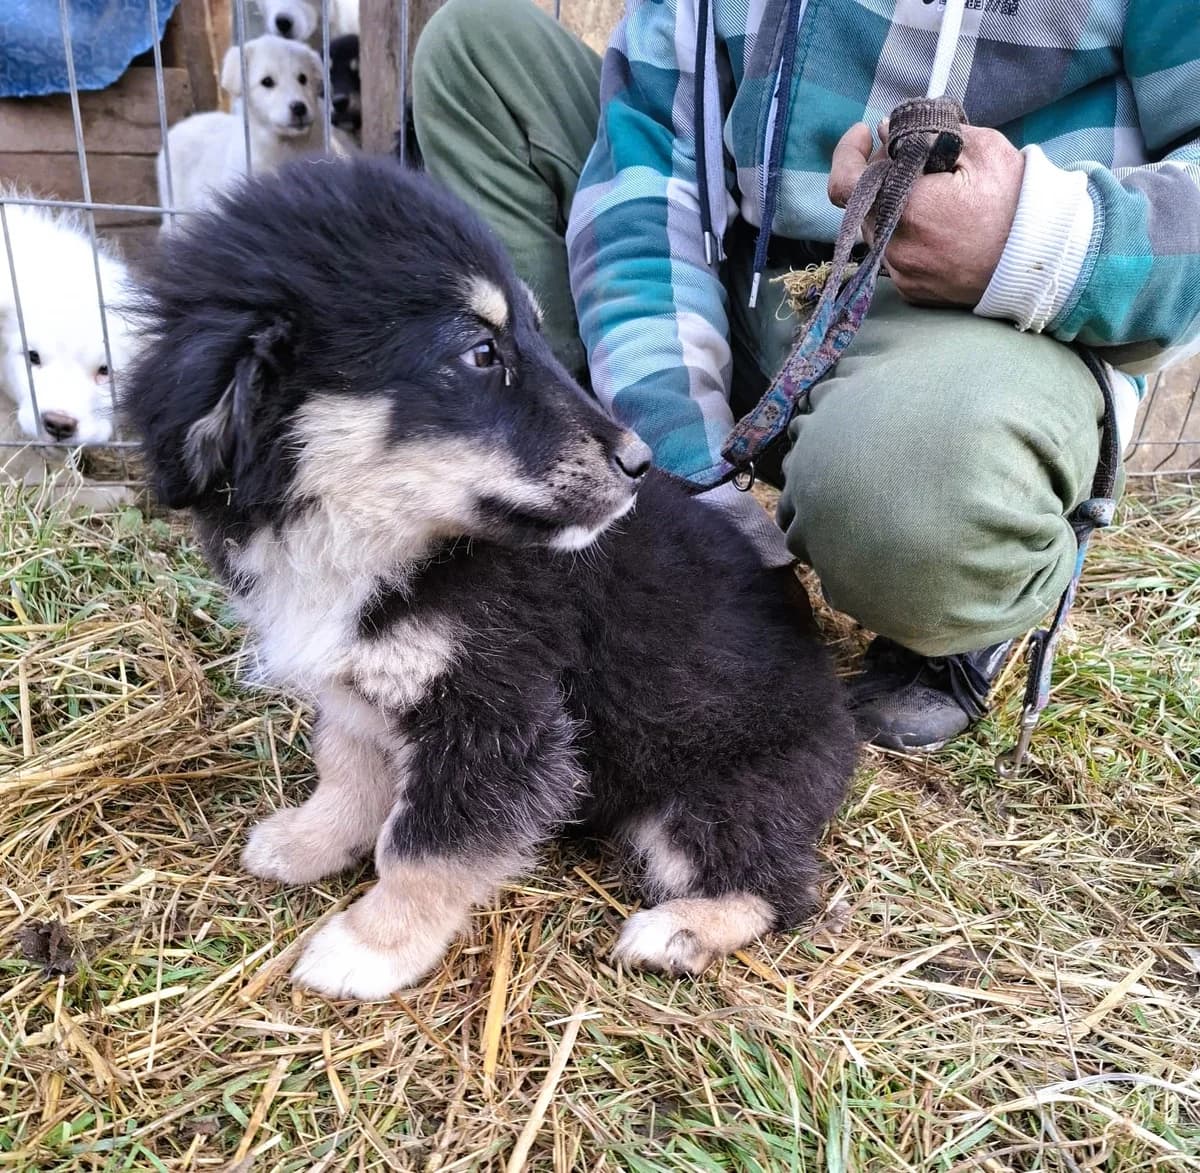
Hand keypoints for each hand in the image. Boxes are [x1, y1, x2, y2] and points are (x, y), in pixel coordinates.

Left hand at [828, 121, 1024, 305]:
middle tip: (912, 155)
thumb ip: (927, 133)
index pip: (846, 184)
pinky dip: (906, 232)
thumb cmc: (1014, 200)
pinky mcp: (911, 290)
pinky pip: (894, 253)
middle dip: (881, 173)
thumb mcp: (980, 149)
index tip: (864, 134)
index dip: (847, 154)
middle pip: (863, 203)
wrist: (1038, 259)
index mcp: (908, 209)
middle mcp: (896, 247)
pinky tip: (938, 222)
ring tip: (931, 190)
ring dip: (893, 204)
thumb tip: (885, 130)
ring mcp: (902, 273)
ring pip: (878, 229)